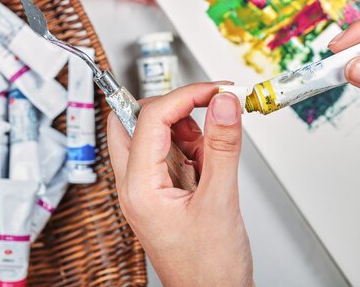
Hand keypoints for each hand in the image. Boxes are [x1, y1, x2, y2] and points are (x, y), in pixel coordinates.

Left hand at [107, 83, 253, 286]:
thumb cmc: (209, 268)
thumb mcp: (221, 201)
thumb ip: (222, 147)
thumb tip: (224, 104)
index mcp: (139, 188)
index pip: (150, 118)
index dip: (185, 96)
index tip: (216, 90)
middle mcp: (136, 185)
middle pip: (136, 121)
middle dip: (173, 108)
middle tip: (205, 108)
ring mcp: (148, 188)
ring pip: (154, 134)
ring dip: (186, 130)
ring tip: (212, 151)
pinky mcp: (163, 191)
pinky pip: (171, 153)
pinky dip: (193, 148)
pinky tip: (210, 166)